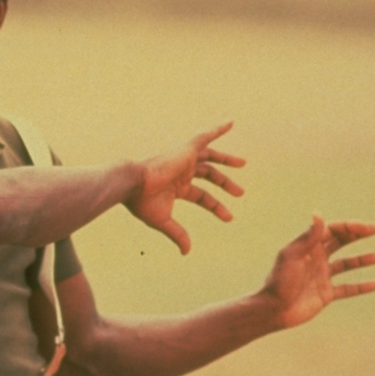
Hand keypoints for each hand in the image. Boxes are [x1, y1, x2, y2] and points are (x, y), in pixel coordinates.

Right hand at [124, 122, 245, 253]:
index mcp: (176, 187)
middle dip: (224, 183)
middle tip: (240, 192)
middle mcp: (181, 171)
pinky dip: (217, 130)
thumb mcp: (163, 220)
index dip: (216, 206)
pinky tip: (230, 123)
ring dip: (226, 160)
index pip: (201, 196)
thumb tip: (187, 252)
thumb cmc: (141, 202)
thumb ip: (177, 234)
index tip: (229, 217)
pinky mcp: (185, 151)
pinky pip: (203, 137)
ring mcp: (184, 160)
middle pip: (208, 175)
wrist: (131, 184)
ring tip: (243, 164)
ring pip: (210, 157)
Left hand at [262, 214, 374, 329]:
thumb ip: (307, 237)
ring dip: (361, 259)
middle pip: (339, 242)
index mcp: (307, 247)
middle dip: (356, 235)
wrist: (274, 310)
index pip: (331, 230)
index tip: (367, 228)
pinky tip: (374, 284)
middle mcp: (315, 259)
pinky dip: (360, 286)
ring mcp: (321, 276)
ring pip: (345, 264)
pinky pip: (347, 288)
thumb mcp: (292, 256)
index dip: (349, 226)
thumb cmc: (280, 281)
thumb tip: (318, 213)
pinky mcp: (325, 293)